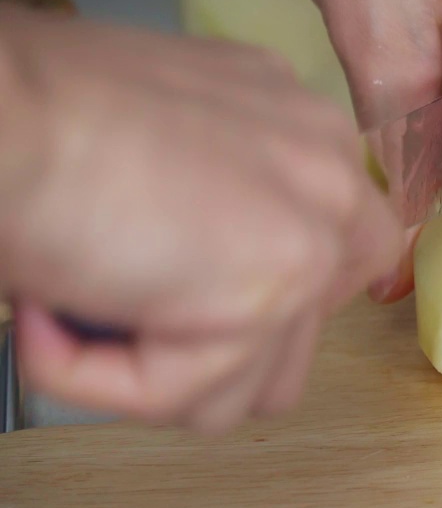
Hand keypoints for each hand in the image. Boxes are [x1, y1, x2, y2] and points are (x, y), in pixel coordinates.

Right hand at [0, 4, 400, 433]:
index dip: (260, 297)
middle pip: (308, 325)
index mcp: (304, 130)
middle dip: (219, 348)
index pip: (337, 250)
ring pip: (253, 383)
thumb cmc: (37, 109)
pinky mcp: (267, 295)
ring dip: (155, 371)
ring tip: (76, 308)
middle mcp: (326, 174)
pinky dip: (95, 379)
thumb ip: (220, 194)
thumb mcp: (163, 128)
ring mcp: (309, 235)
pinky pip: (185, 397)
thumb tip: (205, 279)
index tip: (186, 295)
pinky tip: (46, 320)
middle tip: (124, 312)